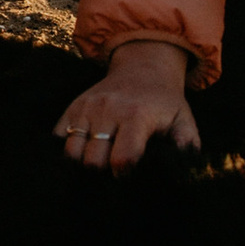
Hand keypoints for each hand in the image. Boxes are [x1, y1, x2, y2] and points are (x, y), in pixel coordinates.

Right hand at [55, 38, 199, 176]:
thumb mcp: (184, 120)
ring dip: (83, 165)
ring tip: (99, 166)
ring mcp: (86, 108)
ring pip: (71, 153)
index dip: (125, 176)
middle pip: (93, 160)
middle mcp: (107, 110)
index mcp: (136, 115)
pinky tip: (83, 155)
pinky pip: (58, 139)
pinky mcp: (72, 108)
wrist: (143, 67)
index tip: (130, 177)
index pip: (122, 158)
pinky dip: (67, 152)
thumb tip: (181, 173)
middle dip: (102, 174)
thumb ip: (186, 147)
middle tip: (113, 175)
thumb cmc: (164, 102)